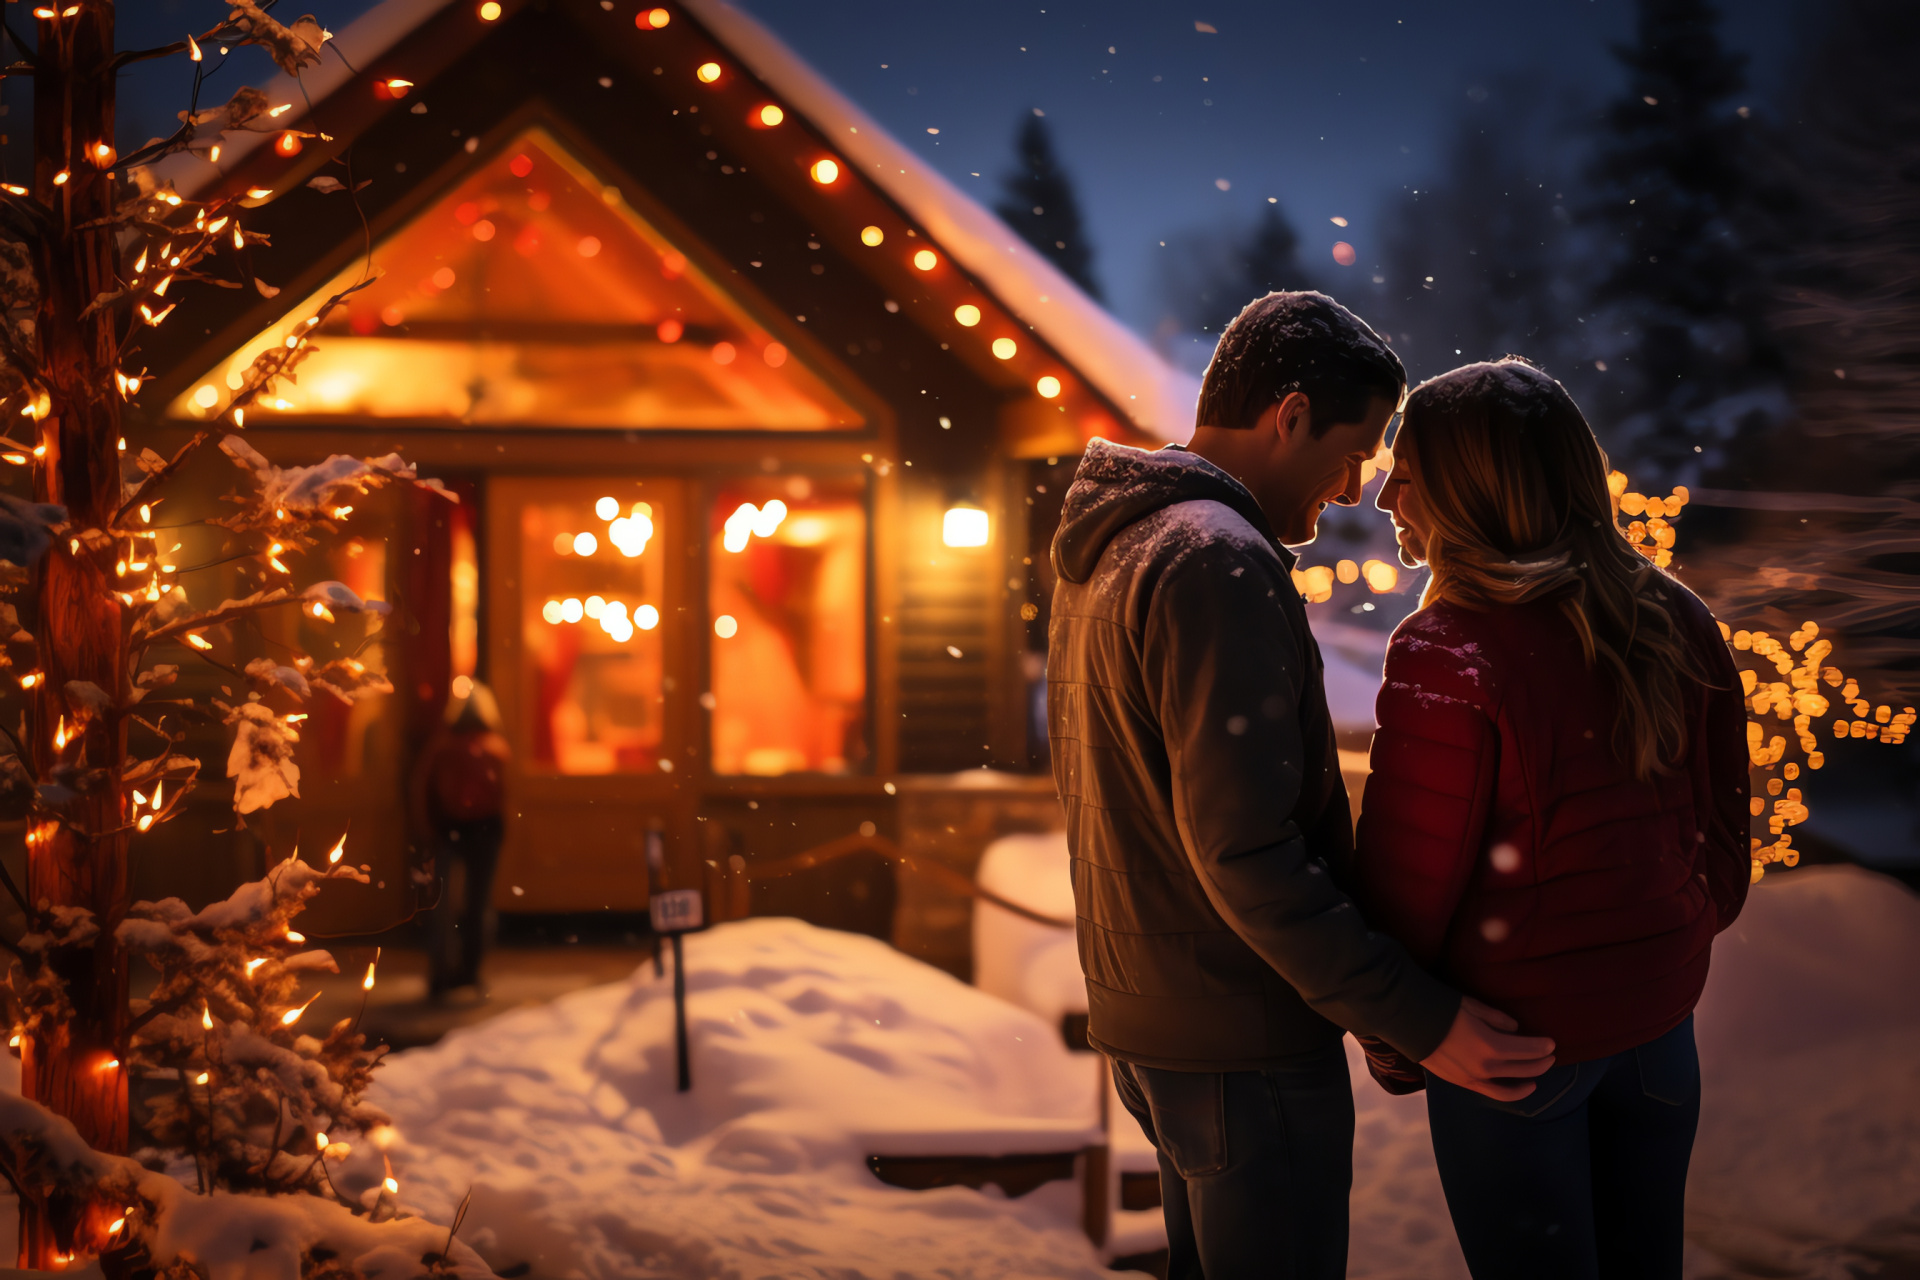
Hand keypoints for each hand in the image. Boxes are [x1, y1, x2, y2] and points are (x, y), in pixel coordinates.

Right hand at [1420, 997, 1556, 1100]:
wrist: (1409, 1021)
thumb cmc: (1442, 1008)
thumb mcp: (1474, 1006)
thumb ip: (1498, 1019)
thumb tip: (1515, 1030)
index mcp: (1491, 1045)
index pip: (1528, 1050)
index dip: (1543, 1047)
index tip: (1552, 1043)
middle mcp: (1486, 1067)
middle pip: (1524, 1069)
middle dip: (1541, 1062)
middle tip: (1550, 1055)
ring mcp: (1473, 1078)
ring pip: (1510, 1088)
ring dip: (1528, 1081)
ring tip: (1537, 1076)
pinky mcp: (1462, 1083)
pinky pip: (1492, 1092)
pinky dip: (1508, 1092)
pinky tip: (1515, 1087)